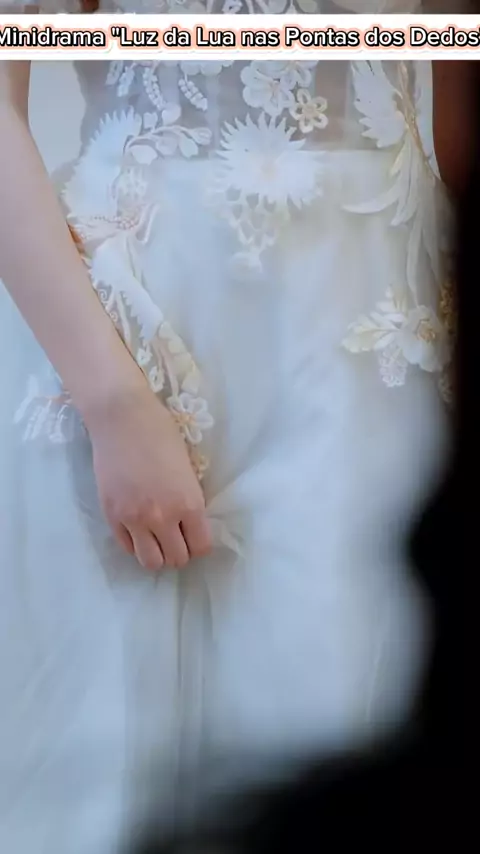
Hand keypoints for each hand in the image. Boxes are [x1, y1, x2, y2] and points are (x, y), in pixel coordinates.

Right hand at [86, 385, 211, 570]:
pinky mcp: (111, 515)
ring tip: (157, 539)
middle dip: (180, 551)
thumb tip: (189, 523)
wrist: (121, 417)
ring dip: (157, 554)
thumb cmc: (160, 432)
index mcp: (189, 503)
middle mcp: (162, 517)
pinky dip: (136, 543)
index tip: (195, 535)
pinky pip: (127, 547)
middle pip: (177, 559)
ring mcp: (134, 519)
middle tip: (176, 537)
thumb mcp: (188, 468)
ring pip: (150, 562)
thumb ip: (189, 500)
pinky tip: (138, 528)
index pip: (201, 547)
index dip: (200, 544)